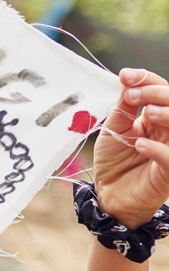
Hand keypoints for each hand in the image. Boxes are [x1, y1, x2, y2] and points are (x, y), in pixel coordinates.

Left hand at [93, 68, 168, 227]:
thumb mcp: (114, 130)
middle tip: (132, 95)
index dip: (146, 79)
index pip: (162, 91)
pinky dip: (159, 150)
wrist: (109, 194)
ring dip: (167, 115)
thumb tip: (126, 79)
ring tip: (146, 113)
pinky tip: (141, 144)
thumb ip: (122, 108)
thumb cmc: (114, 162)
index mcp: (157, 118)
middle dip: (156, 93)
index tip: (125, 75)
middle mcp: (168, 132)